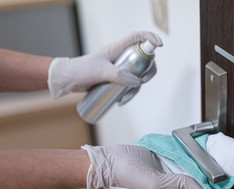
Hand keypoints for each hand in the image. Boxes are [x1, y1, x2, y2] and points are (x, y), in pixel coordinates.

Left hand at [48, 31, 162, 98]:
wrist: (69, 80)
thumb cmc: (82, 70)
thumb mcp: (101, 72)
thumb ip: (119, 75)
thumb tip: (137, 82)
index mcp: (117, 49)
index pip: (137, 38)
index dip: (150, 38)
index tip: (159, 45)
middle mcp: (121, 57)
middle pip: (143, 61)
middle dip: (147, 72)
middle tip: (142, 82)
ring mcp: (120, 69)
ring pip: (137, 77)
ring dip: (135, 89)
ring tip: (124, 98)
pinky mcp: (116, 79)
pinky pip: (129, 86)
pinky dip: (128, 94)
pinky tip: (121, 101)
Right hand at [82, 145, 206, 188]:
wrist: (111, 160)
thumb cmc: (130, 175)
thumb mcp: (156, 183)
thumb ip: (179, 184)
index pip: (194, 185)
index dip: (207, 179)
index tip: (219, 172)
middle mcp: (171, 178)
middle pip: (192, 172)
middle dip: (203, 166)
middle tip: (215, 155)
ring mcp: (167, 165)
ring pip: (186, 161)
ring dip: (194, 155)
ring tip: (207, 147)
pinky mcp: (162, 154)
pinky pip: (176, 151)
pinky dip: (183, 149)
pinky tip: (192, 143)